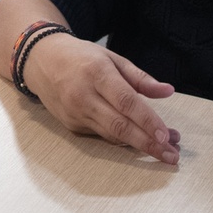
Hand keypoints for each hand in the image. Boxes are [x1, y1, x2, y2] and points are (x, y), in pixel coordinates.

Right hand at [25, 33, 180, 164]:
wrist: (41, 61)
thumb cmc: (80, 56)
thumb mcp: (111, 57)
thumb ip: (140, 77)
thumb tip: (167, 91)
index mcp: (96, 73)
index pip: (126, 102)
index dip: (147, 121)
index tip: (166, 135)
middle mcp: (83, 96)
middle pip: (119, 126)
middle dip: (148, 144)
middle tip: (172, 155)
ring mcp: (75, 113)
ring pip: (112, 135)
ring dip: (140, 145)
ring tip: (165, 150)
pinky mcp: (72, 125)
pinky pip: (102, 136)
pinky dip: (123, 140)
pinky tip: (140, 141)